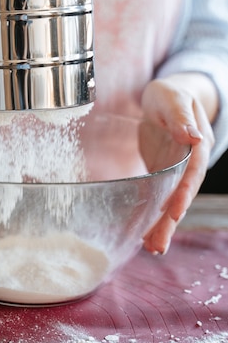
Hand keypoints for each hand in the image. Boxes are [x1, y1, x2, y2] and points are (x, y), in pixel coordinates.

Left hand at [140, 76, 215, 254]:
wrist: (165, 99)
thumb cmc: (170, 94)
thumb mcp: (173, 98)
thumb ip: (180, 116)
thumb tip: (192, 136)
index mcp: (197, 144)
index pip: (192, 172)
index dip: (185, 192)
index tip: (175, 212)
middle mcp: (189, 163)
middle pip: (183, 195)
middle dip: (171, 221)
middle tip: (158, 245)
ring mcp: (176, 172)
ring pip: (172, 202)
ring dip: (162, 226)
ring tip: (152, 248)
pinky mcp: (163, 176)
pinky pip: (160, 199)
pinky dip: (153, 217)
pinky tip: (144, 236)